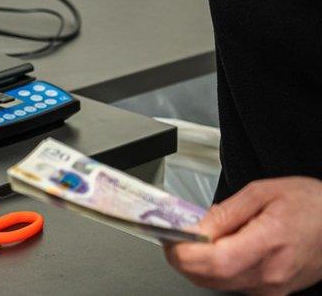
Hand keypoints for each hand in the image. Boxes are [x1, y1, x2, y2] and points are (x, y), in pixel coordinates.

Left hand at [165, 177, 321, 294]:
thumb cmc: (310, 204)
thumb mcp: (262, 193)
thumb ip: (225, 213)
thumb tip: (195, 228)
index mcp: (269, 244)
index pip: (213, 261)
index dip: (184, 252)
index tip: (171, 237)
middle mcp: (270, 274)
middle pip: (208, 277)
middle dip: (183, 257)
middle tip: (176, 236)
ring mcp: (272, 288)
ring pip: (216, 284)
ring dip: (198, 264)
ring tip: (198, 239)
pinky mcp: (272, 292)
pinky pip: (231, 285)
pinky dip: (216, 269)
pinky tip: (219, 250)